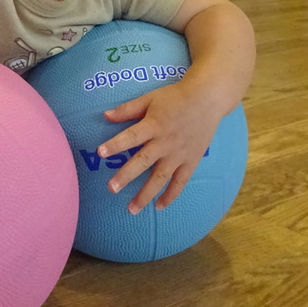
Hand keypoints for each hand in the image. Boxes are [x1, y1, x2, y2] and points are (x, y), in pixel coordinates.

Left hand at [97, 81, 221, 213]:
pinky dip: (170, 195)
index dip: (116, 144)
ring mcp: (178, 154)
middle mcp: (165, 142)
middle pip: (143, 161)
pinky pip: (180, 182)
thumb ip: (128, 109)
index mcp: (153, 125)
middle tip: (111, 189)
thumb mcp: (150, 98)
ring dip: (145, 194)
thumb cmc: (175, 97)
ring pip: (160, 178)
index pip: (131, 137)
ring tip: (131, 209)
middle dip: (126, 176)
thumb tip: (105, 116)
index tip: (100, 153)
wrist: (207, 100)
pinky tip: (159, 206)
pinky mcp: (191, 161)